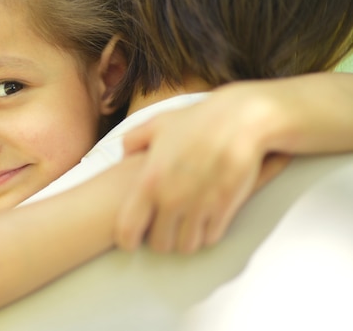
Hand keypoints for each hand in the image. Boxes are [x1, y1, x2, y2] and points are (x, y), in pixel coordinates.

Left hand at [114, 87, 289, 253]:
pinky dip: (208, 231)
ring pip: (187, 246)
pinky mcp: (224, 209)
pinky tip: (207, 217)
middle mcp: (171, 199)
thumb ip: (133, 140)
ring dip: (187, 238)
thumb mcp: (157, 124)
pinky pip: (211, 237)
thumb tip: (123, 157)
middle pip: (160, 244)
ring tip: (188, 224)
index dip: (128, 240)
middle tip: (167, 227)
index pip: (128, 230)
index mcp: (149, 182)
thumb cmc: (198, 120)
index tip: (134, 238)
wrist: (241, 119)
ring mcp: (198, 206)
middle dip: (163, 238)